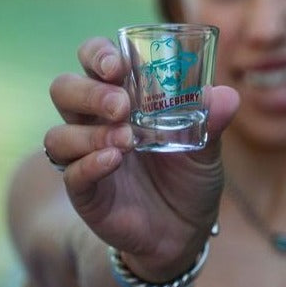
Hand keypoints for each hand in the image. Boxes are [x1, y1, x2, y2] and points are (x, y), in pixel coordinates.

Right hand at [45, 36, 239, 280]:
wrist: (185, 232)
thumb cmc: (190, 175)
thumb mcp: (206, 146)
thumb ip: (212, 120)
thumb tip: (226, 95)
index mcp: (123, 96)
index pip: (94, 60)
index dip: (97, 54)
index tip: (118, 65)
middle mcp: (97, 121)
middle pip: (64, 89)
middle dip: (89, 92)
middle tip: (121, 105)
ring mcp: (86, 156)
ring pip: (59, 134)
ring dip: (90, 132)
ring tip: (128, 140)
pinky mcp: (86, 193)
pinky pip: (70, 174)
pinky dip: (89, 164)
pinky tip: (114, 160)